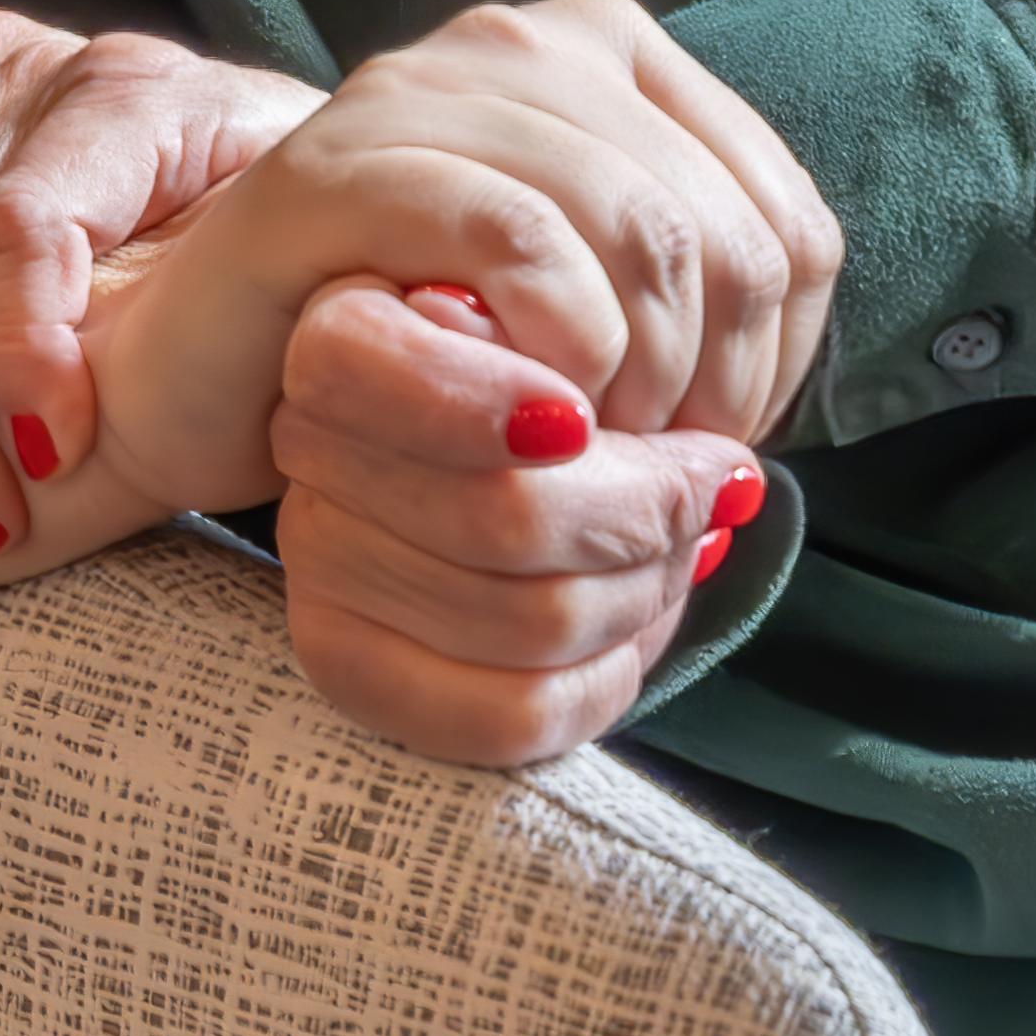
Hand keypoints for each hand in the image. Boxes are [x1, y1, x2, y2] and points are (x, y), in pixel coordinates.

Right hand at [69, 0, 839, 518]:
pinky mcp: (341, 163)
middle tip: (649, 474)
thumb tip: (787, 366)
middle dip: (712, 390)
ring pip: (643, 231)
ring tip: (590, 455)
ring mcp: (425, 85)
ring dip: (641, 384)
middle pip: (726, 236)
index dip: (779, 365)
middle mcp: (525, 39)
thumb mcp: (582, 297)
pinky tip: (536, 413)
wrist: (206, 357)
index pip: (787, 217)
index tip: (715, 450)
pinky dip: (560, 348)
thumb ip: (688, 292)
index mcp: (606, 51)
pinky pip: (520, 240)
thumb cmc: (413, 340)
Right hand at [272, 280, 768, 768]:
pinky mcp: (353, 672)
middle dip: (645, 511)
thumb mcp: (549, 321)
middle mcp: (306, 452)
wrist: (442, 440)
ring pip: (529, 621)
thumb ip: (613, 356)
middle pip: (501, 516)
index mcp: (337, 335)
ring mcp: (319, 574)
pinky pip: (511, 713)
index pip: (369, 375)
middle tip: (711, 486)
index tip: (581, 420)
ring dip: (644, 587)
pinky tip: (639, 624)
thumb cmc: (525, 359)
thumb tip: (730, 480)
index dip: (487, 404)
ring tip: (686, 547)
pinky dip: (608, 675)